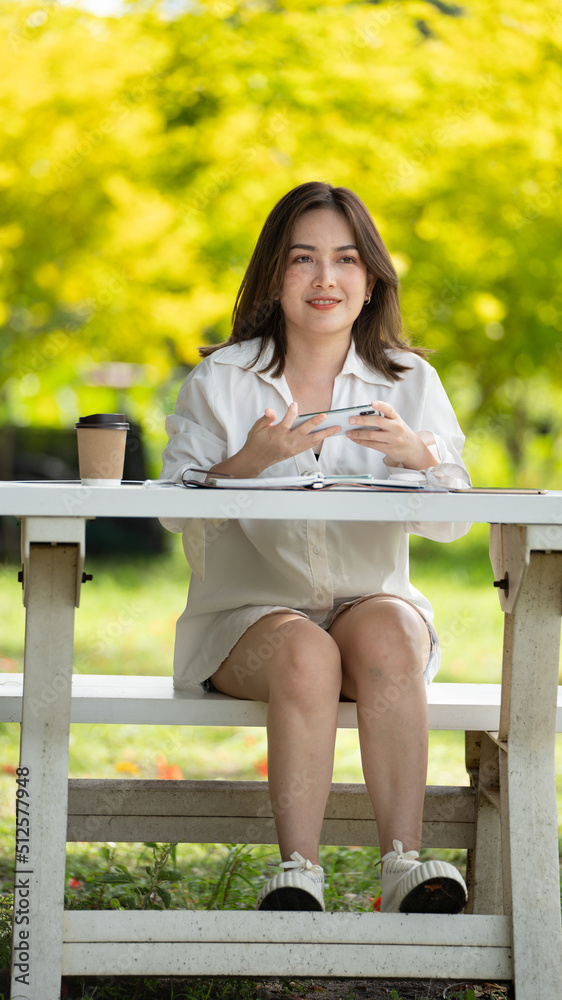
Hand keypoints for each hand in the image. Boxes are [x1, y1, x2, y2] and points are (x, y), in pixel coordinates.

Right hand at [211, 403, 340, 477]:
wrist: (255, 460)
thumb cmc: (256, 442)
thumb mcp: (257, 428)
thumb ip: (266, 418)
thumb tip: (271, 410)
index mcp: (276, 434)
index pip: (286, 421)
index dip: (291, 412)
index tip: (295, 404)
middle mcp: (286, 442)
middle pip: (304, 431)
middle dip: (315, 423)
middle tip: (325, 416)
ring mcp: (292, 448)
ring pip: (311, 440)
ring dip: (325, 434)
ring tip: (336, 428)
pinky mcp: (295, 452)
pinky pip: (310, 446)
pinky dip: (319, 440)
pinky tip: (326, 435)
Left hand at [346, 400, 436, 470]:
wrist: (413, 449)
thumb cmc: (400, 433)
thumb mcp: (396, 423)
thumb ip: (383, 419)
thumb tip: (360, 417)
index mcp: (397, 418)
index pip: (389, 409)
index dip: (381, 406)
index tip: (372, 403)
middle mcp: (396, 428)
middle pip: (378, 422)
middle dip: (362, 420)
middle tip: (350, 420)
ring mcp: (393, 439)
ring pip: (372, 435)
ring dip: (358, 434)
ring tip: (349, 432)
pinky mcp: (390, 449)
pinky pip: (372, 445)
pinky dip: (361, 441)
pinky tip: (354, 439)